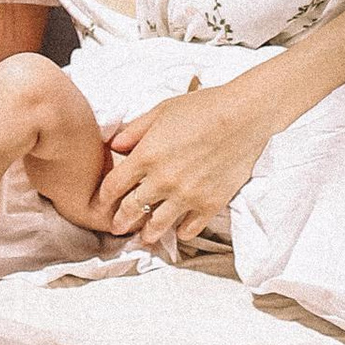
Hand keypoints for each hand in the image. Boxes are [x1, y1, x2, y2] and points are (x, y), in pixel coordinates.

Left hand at [93, 74, 281, 248]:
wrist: (243, 116)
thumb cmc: (202, 107)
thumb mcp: (161, 110)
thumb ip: (134, 130)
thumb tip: (113, 145)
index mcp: (146, 155)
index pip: (114, 186)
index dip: (104, 198)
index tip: (101, 205)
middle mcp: (162, 180)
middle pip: (132, 209)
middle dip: (121, 221)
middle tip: (116, 228)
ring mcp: (186, 195)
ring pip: (158, 225)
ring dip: (148, 233)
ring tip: (145, 238)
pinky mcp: (210, 204)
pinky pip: (190, 228)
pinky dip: (182, 231)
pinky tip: (180, 230)